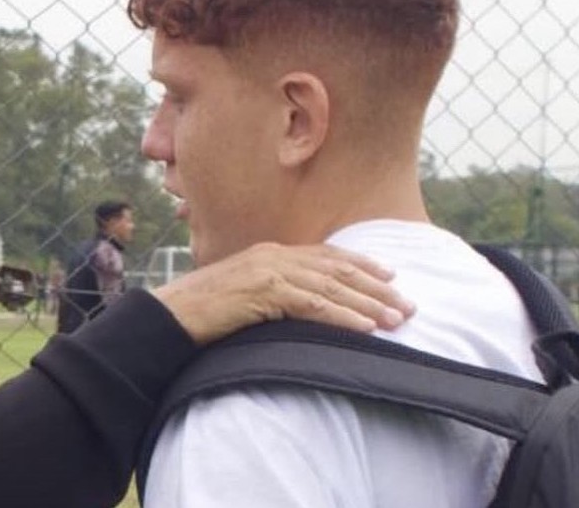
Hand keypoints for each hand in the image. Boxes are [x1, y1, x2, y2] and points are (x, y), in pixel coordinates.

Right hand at [150, 242, 413, 345]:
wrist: (170, 313)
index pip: (325, 255)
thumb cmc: (202, 310)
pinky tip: (365, 327)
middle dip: (376, 287)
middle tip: (408, 304)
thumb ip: (272, 292)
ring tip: (397, 319)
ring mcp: (269, 271)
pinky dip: (343, 316)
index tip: (390, 276)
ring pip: (331, 286)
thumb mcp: (243, 293)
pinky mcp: (263, 292)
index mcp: (270, 252)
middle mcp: (274, 255)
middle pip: (337, 269)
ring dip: (369, 304)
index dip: (361, 264)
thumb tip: (300, 306)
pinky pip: (313, 304)